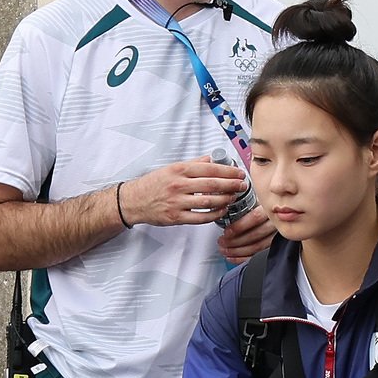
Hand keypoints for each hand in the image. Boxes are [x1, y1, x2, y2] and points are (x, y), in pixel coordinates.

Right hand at [119, 156, 245, 226]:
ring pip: (209, 201)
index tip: (239, 173)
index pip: (209, 168)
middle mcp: (179, 185)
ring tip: (234, 197)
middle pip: (212, 184)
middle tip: (242, 185)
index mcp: (179, 170)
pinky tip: (222, 210)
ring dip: (225, 200)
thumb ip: (193, 164)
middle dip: (232, 185)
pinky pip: (201, 217)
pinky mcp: (177, 217)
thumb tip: (211, 159)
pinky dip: (215, 214)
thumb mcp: (171, 168)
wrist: (134, 200)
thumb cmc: (153, 184)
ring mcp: (178, 202)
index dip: (228, 171)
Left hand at [219, 205, 275, 263]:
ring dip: (238, 251)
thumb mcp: (251, 201)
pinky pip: (259, 255)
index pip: (255, 218)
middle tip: (222, 242)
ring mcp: (276, 235)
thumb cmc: (257, 207)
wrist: (276, 212)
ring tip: (225, 250)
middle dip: (235, 241)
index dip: (240, 226)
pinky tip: (233, 258)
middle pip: (256, 234)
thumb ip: (242, 204)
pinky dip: (244, 258)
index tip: (227, 232)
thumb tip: (224, 209)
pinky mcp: (273, 246)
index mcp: (269, 208)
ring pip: (258, 246)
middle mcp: (275, 222)